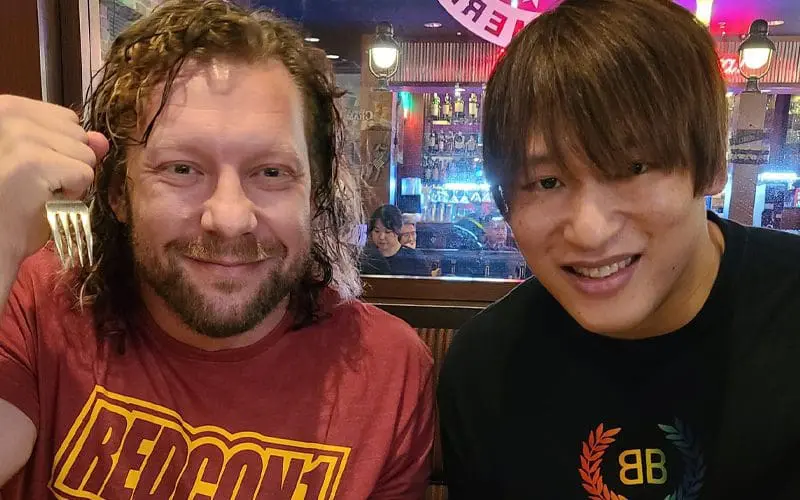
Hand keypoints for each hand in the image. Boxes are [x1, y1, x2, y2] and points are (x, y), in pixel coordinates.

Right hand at [0, 95, 108, 263]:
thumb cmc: (10, 204)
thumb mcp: (41, 165)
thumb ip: (71, 146)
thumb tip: (102, 139)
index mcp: (6, 107)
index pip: (66, 117)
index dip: (60, 148)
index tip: (33, 167)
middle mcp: (8, 114)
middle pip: (79, 133)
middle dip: (68, 162)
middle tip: (36, 184)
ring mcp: (19, 135)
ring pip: (85, 154)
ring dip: (71, 179)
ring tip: (38, 192)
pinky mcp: (32, 161)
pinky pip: (84, 174)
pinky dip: (73, 194)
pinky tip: (44, 201)